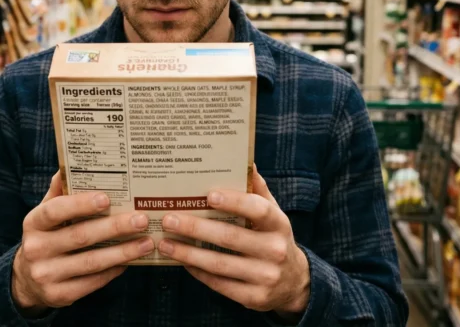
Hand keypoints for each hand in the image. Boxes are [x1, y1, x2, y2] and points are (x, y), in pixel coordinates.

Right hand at [12, 172, 154, 315]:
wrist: (27, 280)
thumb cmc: (46, 237)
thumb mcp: (45, 215)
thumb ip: (58, 193)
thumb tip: (68, 166)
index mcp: (33, 223)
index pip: (55, 211)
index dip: (80, 204)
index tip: (107, 198)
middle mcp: (36, 249)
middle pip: (80, 237)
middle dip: (114, 227)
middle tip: (141, 219)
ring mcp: (46, 274)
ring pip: (91, 262)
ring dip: (122, 252)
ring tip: (146, 242)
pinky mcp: (59, 295)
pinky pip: (92, 282)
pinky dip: (113, 271)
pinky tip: (130, 261)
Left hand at [157, 169, 310, 319]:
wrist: (294, 282)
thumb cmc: (273, 238)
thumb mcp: (273, 214)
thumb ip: (258, 190)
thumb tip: (246, 161)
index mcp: (278, 224)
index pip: (258, 209)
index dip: (234, 202)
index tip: (208, 195)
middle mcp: (275, 250)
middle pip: (231, 238)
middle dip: (196, 228)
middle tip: (169, 219)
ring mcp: (266, 276)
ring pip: (220, 264)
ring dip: (189, 253)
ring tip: (165, 243)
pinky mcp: (254, 298)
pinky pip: (220, 285)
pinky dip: (198, 272)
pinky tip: (181, 261)